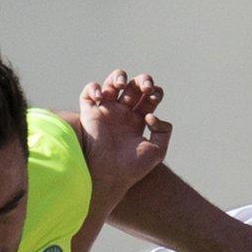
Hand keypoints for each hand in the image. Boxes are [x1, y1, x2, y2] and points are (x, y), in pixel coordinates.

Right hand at [80, 69, 170, 197]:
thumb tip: (152, 115)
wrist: (110, 175)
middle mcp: (122, 114)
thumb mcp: (158, 151)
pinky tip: (103, 97)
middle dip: (142, 80)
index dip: (154, 91)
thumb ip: (163, 131)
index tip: (155, 97)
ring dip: (119, 77)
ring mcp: (106, 112)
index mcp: (138, 121)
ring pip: (111, 83)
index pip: (148, 97)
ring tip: (122, 85)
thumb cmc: (132, 167)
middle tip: (145, 88)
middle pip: (133, 86)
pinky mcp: (89, 113)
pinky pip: (88, 92)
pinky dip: (94, 88)